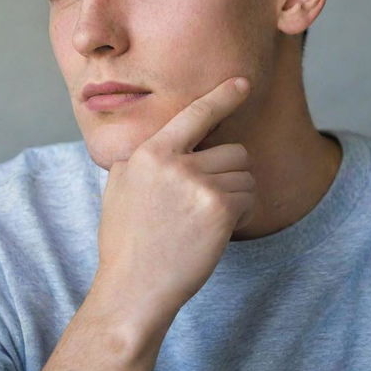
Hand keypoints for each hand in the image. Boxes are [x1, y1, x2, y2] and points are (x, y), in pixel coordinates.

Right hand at [95, 77, 254, 317]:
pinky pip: (249, 198)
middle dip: (229, 172)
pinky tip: (217, 231)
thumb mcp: (120, 186)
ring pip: (245, 175)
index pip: (194, 114)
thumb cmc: (126, 240)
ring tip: (206, 217)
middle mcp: (176, 163)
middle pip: (234, 150)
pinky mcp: (219, 210)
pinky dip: (242, 213)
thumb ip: (143, 157)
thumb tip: (165, 139)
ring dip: (236, 195)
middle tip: (208, 198)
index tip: (242, 83)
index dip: (222, 96)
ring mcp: (199, 185)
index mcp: (151, 152)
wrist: (133, 288)